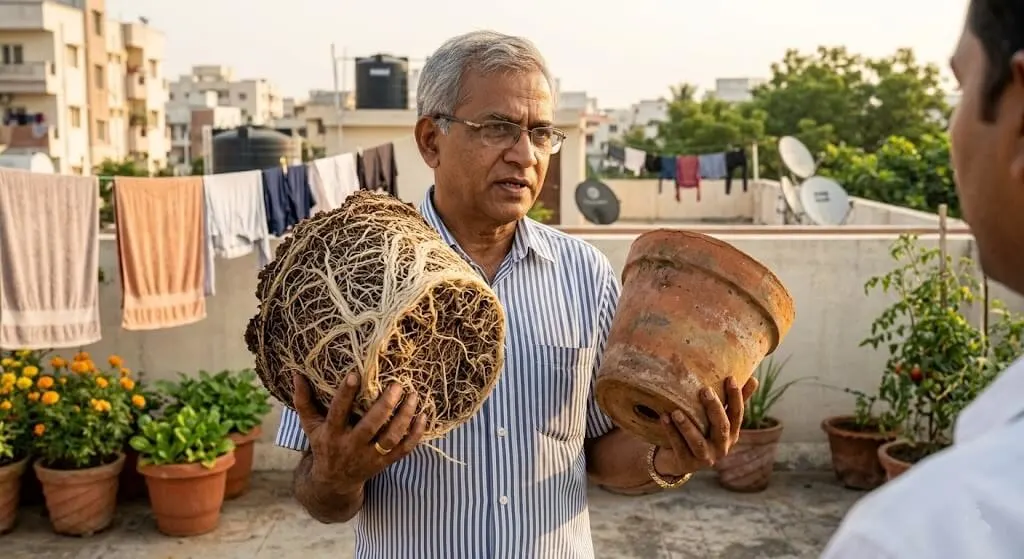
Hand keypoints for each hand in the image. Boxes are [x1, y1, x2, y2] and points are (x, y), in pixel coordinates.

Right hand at [292, 371, 426, 493]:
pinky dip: (416, 434)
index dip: (346, 394)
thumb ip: (303, 400)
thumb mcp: (310, 426)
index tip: (355, 374)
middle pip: (370, 426)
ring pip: (391, 438)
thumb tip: (296, 373)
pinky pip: (404, 450)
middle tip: (397, 385)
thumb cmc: (323, 446)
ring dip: (404, 417)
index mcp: (331, 434)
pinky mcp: (384, 463)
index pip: (338, 412)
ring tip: (414, 396)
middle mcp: (351, 446)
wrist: (333, 483)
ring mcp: (370, 456)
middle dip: (385, 406)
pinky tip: (423, 416)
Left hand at [655, 376, 758, 475]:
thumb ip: (732, 401)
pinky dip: (671, 433)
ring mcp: (705, 458)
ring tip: (676, 411)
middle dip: (714, 408)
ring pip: (698, 442)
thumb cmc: (701, 431)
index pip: (737, 414)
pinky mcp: (687, 464)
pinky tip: (664, 417)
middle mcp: (722, 447)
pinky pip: (679, 447)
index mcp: (732, 433)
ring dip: (687, 426)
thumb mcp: (717, 417)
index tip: (730, 378)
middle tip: (704, 390)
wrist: (677, 459)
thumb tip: (754, 378)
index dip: (736, 397)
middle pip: (721, 427)